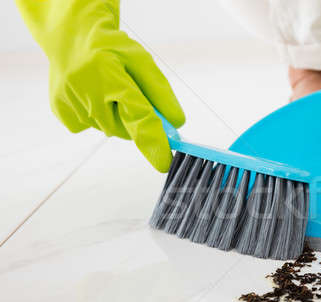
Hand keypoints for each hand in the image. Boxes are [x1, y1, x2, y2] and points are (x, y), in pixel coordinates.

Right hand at [16, 0, 184, 171]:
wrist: (70, 37)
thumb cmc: (111, 48)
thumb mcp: (142, 61)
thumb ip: (160, 93)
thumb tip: (177, 123)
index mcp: (110, 77)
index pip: (139, 117)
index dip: (154, 141)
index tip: (164, 163)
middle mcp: (87, 93)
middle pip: (126, 129)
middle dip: (134, 119)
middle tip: (128, 93)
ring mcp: (71, 104)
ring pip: (109, 130)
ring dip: (115, 116)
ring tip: (105, 87)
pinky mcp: (62, 113)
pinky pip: (91, 127)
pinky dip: (97, 116)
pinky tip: (90, 94)